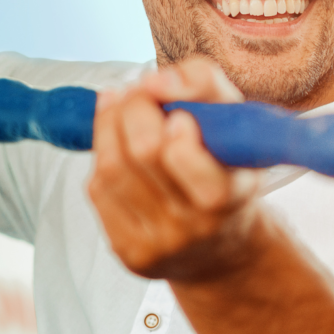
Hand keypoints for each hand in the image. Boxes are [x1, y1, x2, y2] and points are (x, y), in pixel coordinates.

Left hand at [87, 57, 262, 281]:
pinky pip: (98, 192)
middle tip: (140, 91)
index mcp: (233, 197)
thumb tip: (154, 81)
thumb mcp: (236, 123)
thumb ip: (204, 84)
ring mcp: (161, 245)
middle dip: (135, 108)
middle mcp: (198, 227)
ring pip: (112, 169)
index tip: (178, 114)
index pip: (194, 166)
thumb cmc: (227, 169)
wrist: (221, 246)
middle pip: (145, 152)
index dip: (177, 133)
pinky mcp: (131, 253)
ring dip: (109, 125)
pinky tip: (116, 145)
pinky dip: (102, 158)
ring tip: (121, 106)